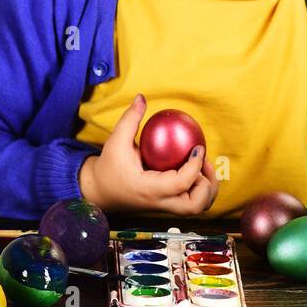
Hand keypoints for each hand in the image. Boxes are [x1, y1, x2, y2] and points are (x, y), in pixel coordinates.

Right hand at [78, 93, 217, 214]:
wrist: (98, 192)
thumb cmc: (108, 167)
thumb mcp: (115, 141)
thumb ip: (130, 119)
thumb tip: (142, 97)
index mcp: (148, 189)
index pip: (180, 183)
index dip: (194, 165)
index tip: (198, 147)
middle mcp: (159, 203)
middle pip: (195, 206)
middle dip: (207, 185)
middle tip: (205, 163)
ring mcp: (164, 208)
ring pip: (196, 209)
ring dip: (206, 190)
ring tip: (203, 167)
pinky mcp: (165, 206)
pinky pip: (189, 203)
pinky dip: (198, 190)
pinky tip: (194, 170)